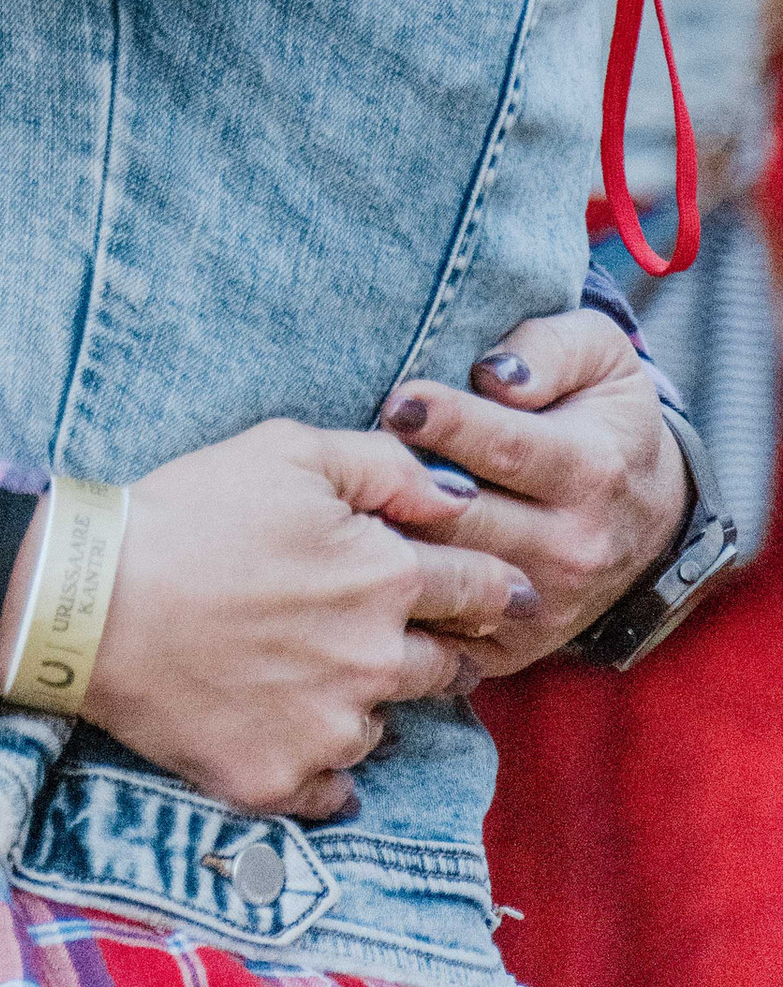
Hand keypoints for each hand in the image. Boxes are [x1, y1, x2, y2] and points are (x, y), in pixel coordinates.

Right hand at [74, 423, 534, 821]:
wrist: (92, 598)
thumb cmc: (189, 511)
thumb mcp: (287, 450)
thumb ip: (386, 466)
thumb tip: (454, 498)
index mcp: (385, 577)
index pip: (482, 591)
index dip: (488, 585)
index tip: (486, 590)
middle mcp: (376, 663)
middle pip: (449, 668)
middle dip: (435, 646)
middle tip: (382, 628)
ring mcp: (331, 732)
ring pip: (387, 726)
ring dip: (368, 700)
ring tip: (309, 666)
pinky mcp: (282, 781)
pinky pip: (333, 787)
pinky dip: (319, 761)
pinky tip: (282, 719)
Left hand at [378, 306, 688, 669]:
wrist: (649, 521)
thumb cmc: (603, 417)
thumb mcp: (600, 356)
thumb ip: (550, 349)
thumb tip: (493, 375)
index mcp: (589, 469)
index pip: (507, 447)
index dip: (448, 421)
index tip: (398, 400)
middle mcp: (572, 545)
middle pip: (469, 520)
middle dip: (406, 488)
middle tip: (352, 457)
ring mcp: (544, 602)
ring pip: (451, 579)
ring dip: (395, 545)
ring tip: (344, 506)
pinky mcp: (517, 643)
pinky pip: (448, 636)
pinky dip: (403, 608)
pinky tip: (360, 566)